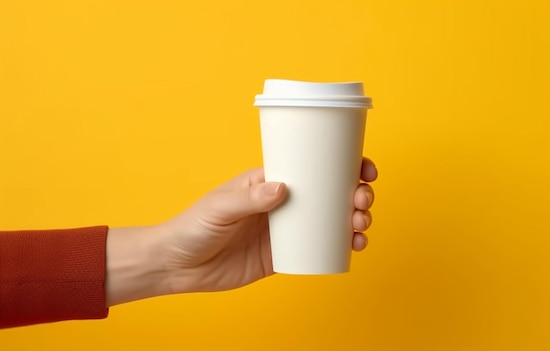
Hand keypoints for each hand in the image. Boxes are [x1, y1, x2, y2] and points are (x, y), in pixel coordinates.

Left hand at [105, 158, 376, 305]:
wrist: (178, 265)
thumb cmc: (194, 226)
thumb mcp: (220, 207)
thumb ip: (249, 199)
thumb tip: (283, 188)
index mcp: (270, 181)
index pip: (313, 166)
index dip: (344, 164)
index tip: (364, 168)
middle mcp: (284, 203)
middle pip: (330, 193)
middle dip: (356, 193)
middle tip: (362, 201)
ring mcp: (286, 229)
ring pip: (331, 221)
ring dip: (354, 220)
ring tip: (361, 226)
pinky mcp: (284, 256)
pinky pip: (319, 249)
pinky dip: (342, 247)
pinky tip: (355, 247)